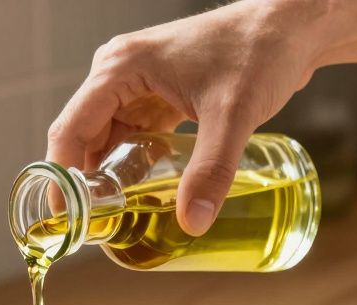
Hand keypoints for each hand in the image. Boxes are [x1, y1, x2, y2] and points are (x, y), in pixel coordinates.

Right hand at [46, 1, 324, 234]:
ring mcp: (138, 82)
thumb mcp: (233, 114)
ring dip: (110, 174)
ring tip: (117, 215)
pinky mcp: (158, 92)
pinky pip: (132, 133)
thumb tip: (193, 223)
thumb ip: (211, 170)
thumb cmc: (259, 50)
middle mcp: (119, 72)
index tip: (66, 219)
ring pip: (108, 138)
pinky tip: (144, 190)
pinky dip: (133, 161)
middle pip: (84, 136)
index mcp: (120, 67)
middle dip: (86, 181)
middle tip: (97, 227)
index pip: (71, 129)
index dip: (63, 177)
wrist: (292, 26)